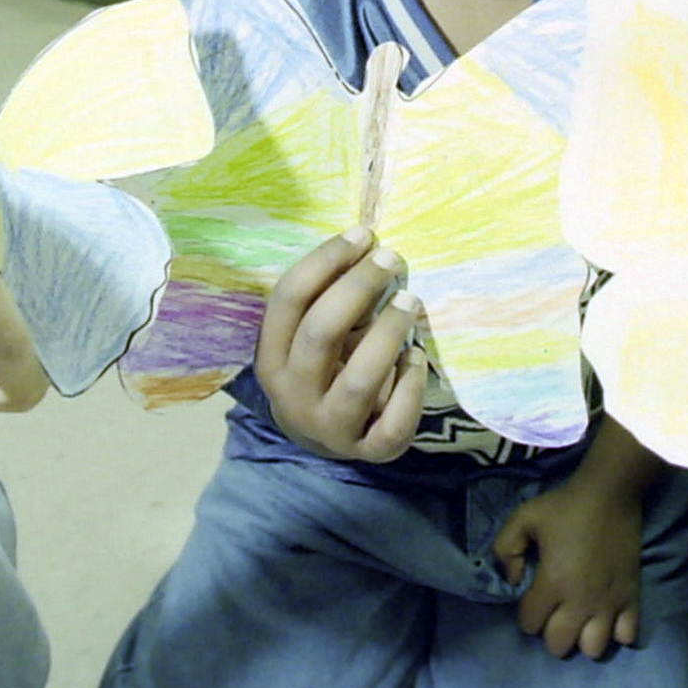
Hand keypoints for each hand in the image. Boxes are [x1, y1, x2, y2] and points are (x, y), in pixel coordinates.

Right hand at [255, 227, 426, 460]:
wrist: (327, 433)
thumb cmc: (325, 364)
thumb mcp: (314, 333)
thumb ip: (332, 297)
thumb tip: (370, 247)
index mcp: (271, 358)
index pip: (289, 299)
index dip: (325, 260)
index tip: (362, 235)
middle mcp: (293, 396)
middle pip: (320, 333)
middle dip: (358, 288)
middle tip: (391, 259)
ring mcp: (330, 428)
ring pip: (360, 380)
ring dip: (388, 333)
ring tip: (411, 301)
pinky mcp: (368, 452)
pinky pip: (393, 424)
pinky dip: (410, 387)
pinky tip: (417, 358)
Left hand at [491, 478, 642, 658]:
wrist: (609, 494)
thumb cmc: (564, 506)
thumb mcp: (522, 518)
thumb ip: (505, 550)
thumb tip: (514, 581)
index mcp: (552, 582)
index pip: (530, 624)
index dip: (526, 614)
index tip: (532, 598)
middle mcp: (580, 601)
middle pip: (559, 646)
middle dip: (551, 632)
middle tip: (555, 611)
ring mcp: (609, 603)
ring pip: (593, 649)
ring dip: (583, 638)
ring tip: (581, 618)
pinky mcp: (632, 597)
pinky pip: (626, 636)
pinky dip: (616, 632)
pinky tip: (608, 615)